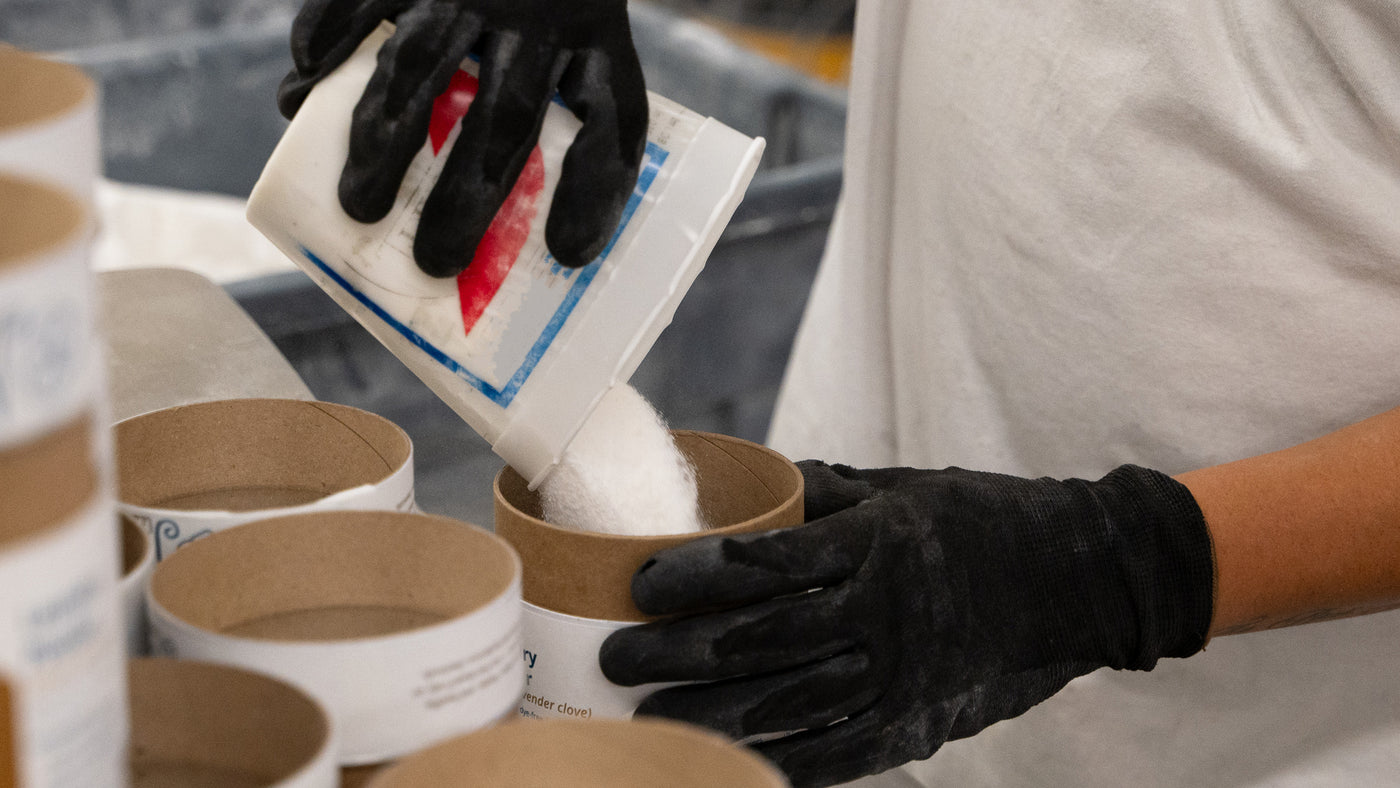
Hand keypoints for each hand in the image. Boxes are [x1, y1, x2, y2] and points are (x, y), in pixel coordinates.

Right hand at [278, 0, 648, 274]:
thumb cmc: (551, 17)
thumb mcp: (589, 55)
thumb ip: (580, 133)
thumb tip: (559, 253)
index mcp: (597, 44)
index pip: (610, 119)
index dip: (591, 190)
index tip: (567, 253)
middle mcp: (536, 16)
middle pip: (507, 113)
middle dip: (467, 194)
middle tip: (435, 261)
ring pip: (424, 64)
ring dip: (385, 138)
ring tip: (359, 207)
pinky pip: (359, 1)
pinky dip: (327, 47)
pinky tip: (298, 99)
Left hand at [599, 460, 1214, 786]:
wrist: (1082, 578)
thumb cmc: (987, 520)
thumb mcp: (906, 487)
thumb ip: (825, 494)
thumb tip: (753, 490)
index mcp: (875, 544)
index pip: (763, 562)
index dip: (693, 575)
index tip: (640, 583)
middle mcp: (883, 612)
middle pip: (758, 639)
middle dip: (677, 652)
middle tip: (616, 659)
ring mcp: (903, 674)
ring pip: (786, 701)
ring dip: (707, 710)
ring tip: (648, 712)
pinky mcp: (922, 720)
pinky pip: (840, 751)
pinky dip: (782, 759)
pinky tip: (731, 757)